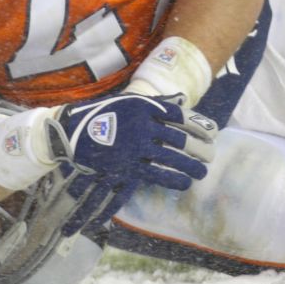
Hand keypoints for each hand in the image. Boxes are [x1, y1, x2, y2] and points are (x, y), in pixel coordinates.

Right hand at [49, 93, 216, 235]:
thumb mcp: (128, 101)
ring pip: (172, 157)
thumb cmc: (103, 114)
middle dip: (199, 148)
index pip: (178, 115)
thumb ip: (154, 103)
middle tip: (210, 155)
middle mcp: (142, 125)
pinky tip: (184, 182)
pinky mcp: (128, 165)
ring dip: (191, 166)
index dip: (198, 125)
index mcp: (143, 106)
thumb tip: (181, 102)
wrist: (73, 132)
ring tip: (202, 172)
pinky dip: (174, 178)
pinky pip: (157, 173)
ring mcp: (136, 146)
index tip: (212, 133)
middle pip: (179, 138)